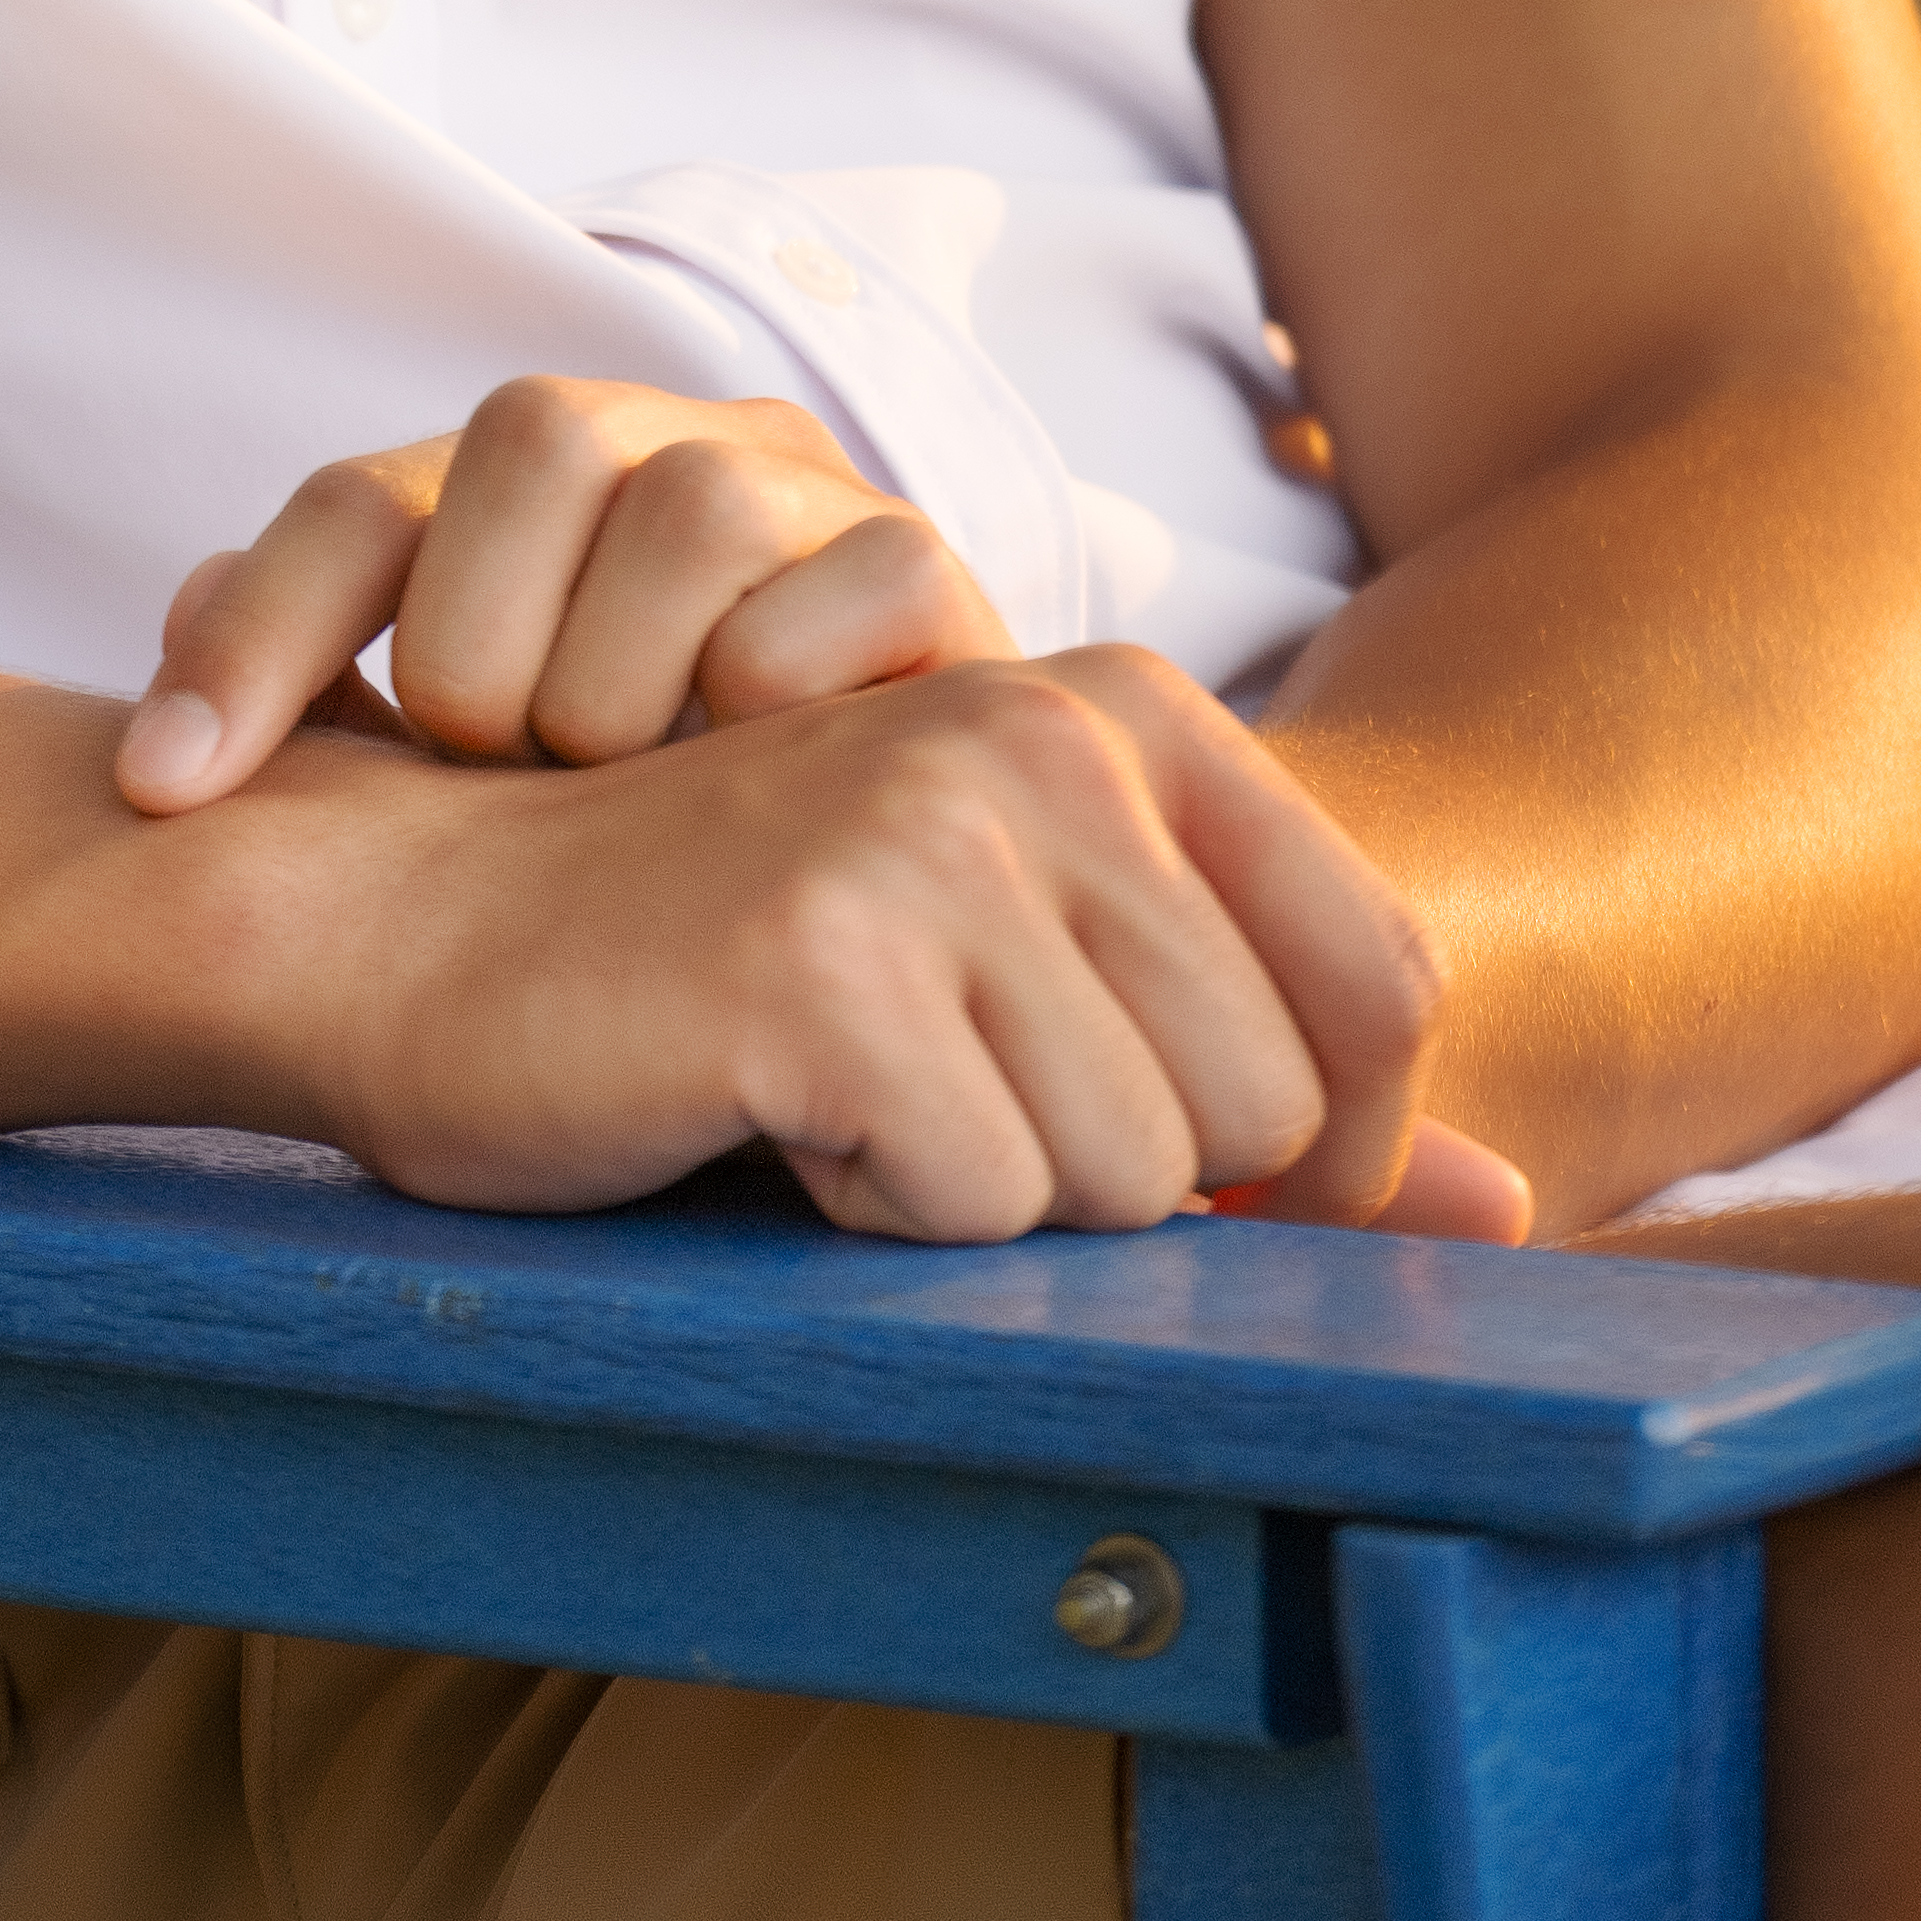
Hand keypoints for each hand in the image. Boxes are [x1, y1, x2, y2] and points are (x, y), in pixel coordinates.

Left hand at [120, 369, 1013, 802]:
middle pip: (532, 439)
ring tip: (619, 797)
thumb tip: (167, 704)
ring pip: (692, 501)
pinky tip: (754, 797)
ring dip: (626, 682)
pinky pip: (855, 581)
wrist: (873, 889)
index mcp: (527, 488)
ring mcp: (810, 495)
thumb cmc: (628, 844)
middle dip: (478, 652)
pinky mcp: (935, 573)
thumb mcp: (457, 802)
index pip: (361, 504)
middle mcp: (669, 445)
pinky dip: (782, 695)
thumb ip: (325, 735)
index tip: (168, 789)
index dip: (252, 635)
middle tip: (496, 781)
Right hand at [277, 632, 1523, 1245]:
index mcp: (1123, 705)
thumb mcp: (1028, 985)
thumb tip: (1513, 1215)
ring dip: (975, 1196)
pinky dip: (866, 1215)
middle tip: (918, 1091)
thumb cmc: (725, 970)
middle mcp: (1053, 733)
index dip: (1304, 1134)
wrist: (407, 924)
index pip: (1385, 985)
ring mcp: (940, 834)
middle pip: (1253, 1116)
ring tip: (834, 1093)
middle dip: (1098, 1168)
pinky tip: (760, 1116)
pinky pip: (969, 1209)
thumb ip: (1276, 1095)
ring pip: (1121, 1184)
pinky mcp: (830, 962)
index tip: (1135, 1135)